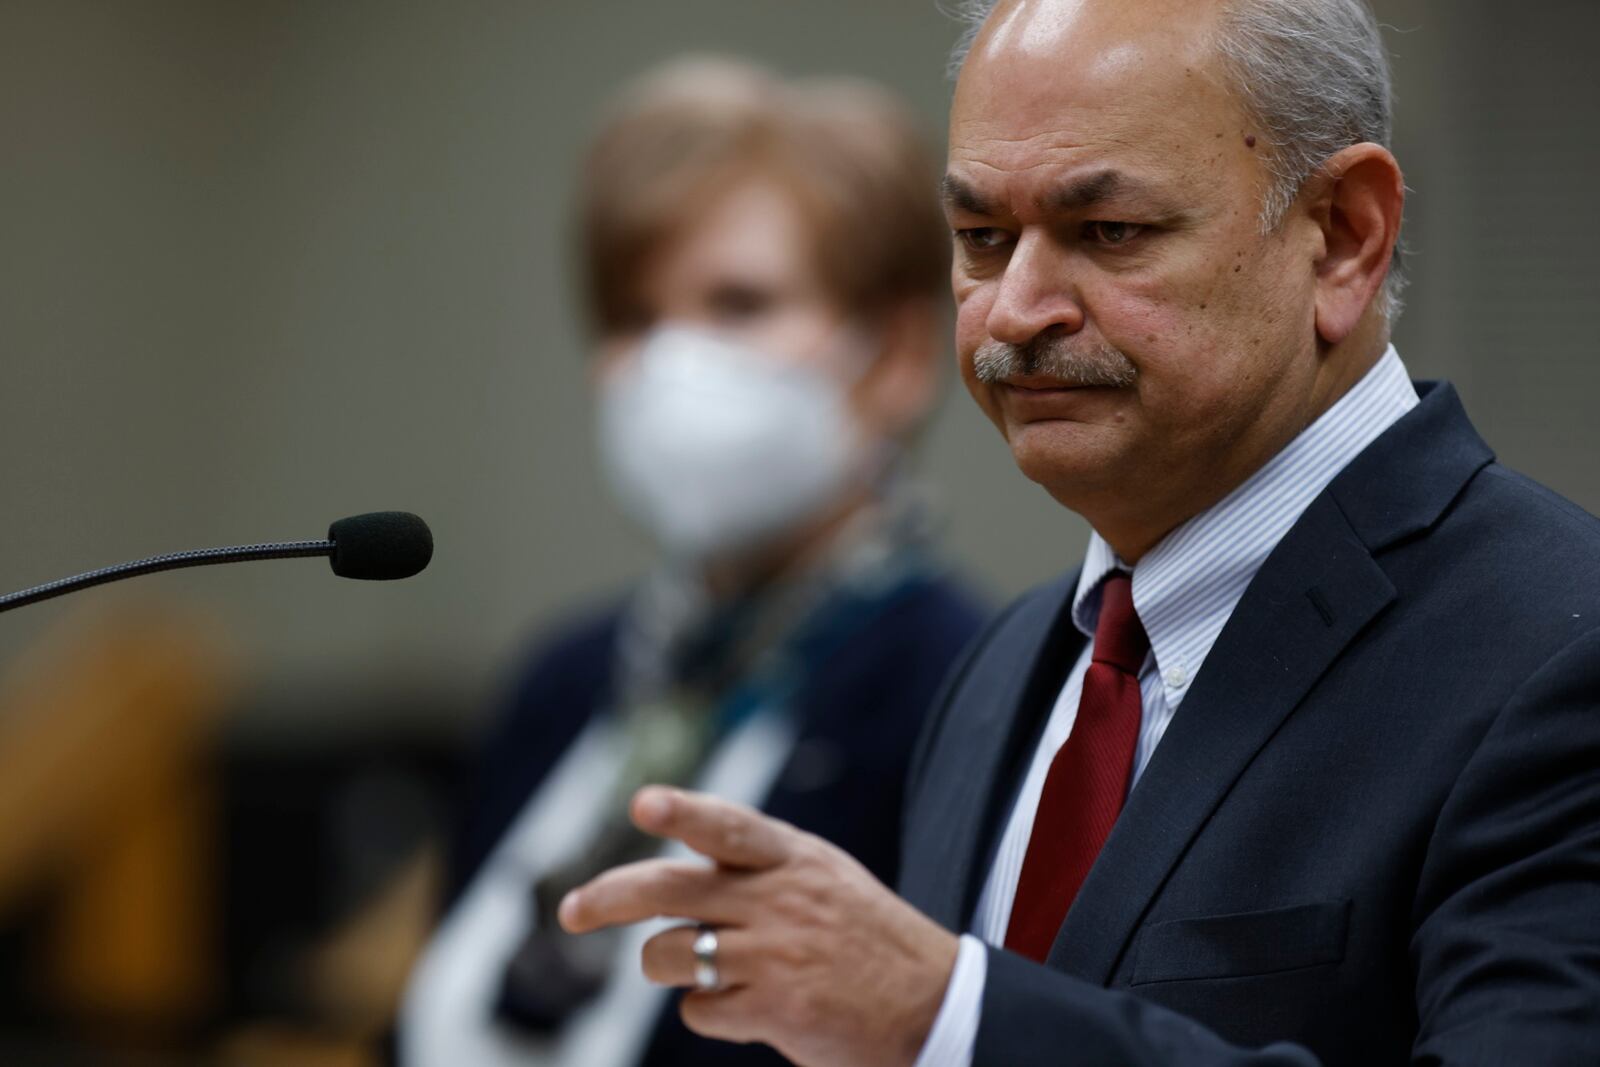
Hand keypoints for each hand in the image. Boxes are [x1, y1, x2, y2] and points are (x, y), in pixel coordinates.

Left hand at [557, 785, 959, 1066]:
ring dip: (668, 965)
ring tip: (710, 968)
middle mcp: (780, 900)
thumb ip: (757, 865)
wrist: (934, 1004)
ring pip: (668, 955)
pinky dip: (710, 1010)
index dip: (684, 812)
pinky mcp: (774, 1009)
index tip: (644, 804)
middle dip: (608, 897)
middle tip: (570, 910)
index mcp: (793, 858)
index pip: (729, 826)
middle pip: (670, 890)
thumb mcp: (823, 877)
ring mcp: (775, 956)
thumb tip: (675, 876)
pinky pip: (699, 1009)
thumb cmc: (868, 937)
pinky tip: (751, 1006)